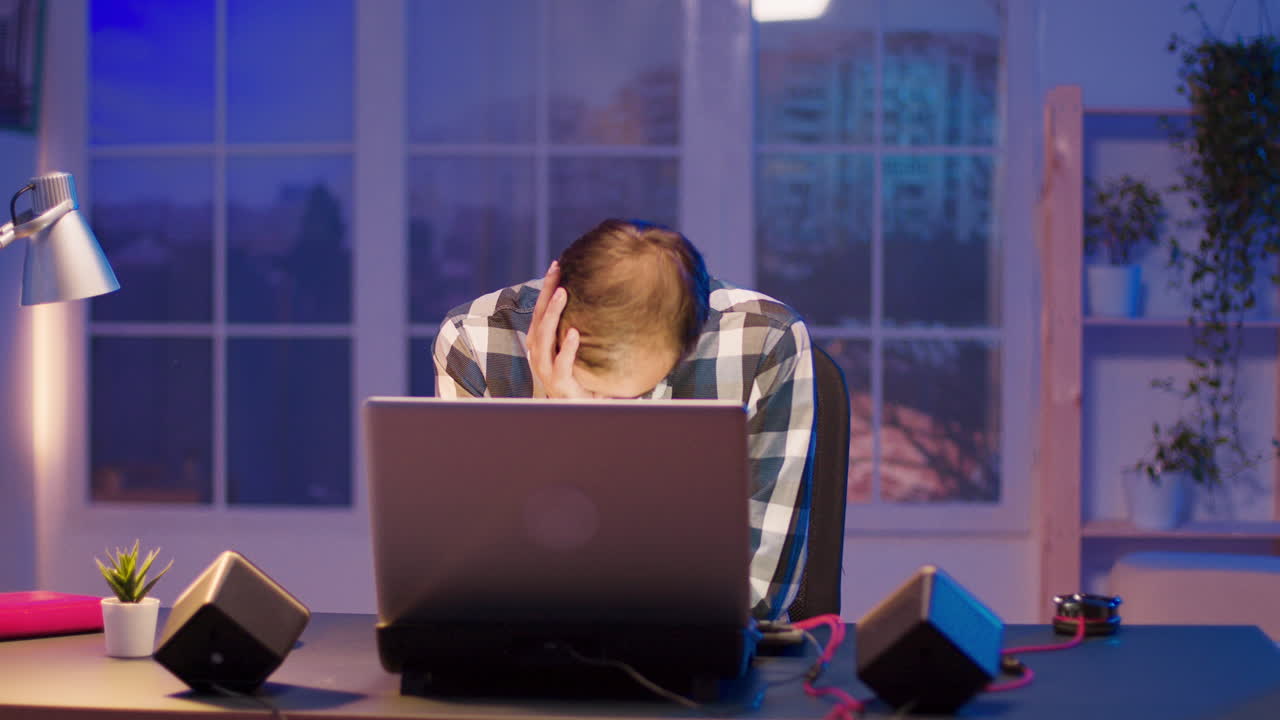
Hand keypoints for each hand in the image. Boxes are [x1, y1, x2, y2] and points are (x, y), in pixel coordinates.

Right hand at [528, 261, 588, 398]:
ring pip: (544, 339)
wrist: (584, 410)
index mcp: (541, 345)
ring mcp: (547, 371)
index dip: (547, 289)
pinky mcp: (560, 385)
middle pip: (539, 319)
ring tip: (562, 294)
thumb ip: (581, 327)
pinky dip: (567, 349)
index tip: (557, 266)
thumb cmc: (583, 378)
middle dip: (546, 293)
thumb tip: (602, 298)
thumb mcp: (579, 350)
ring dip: (552, 315)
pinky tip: (575, 333)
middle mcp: (539, 356)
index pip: (541, 311)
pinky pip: (562, 365)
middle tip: (557, 271)